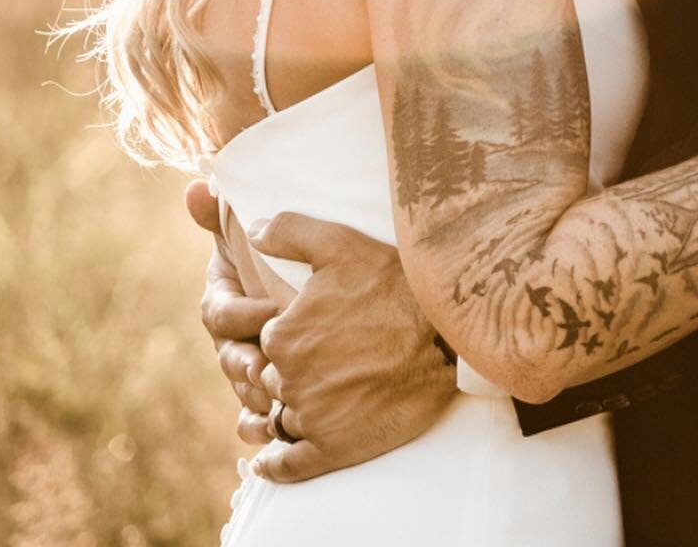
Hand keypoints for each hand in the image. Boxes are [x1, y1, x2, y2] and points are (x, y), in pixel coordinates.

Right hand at [187, 179, 276, 431]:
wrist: (329, 287)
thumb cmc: (287, 256)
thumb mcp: (263, 234)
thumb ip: (226, 213)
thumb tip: (195, 187)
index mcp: (225, 300)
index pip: (219, 313)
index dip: (240, 314)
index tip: (270, 310)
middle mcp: (232, 337)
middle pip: (228, 358)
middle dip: (245, 365)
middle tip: (268, 367)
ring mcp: (249, 365)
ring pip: (242, 390)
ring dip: (255, 398)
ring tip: (276, 401)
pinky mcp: (271, 390)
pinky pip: (256, 418)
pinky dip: (260, 428)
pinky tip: (272, 435)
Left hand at [246, 212, 456, 482]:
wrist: (446, 333)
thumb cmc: (393, 283)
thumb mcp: (339, 243)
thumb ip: (287, 231)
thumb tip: (251, 232)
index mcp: (282, 333)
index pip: (266, 342)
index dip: (286, 335)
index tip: (312, 330)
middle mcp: (289, 379)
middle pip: (273, 381)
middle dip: (287, 373)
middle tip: (320, 362)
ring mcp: (311, 417)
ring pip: (281, 419)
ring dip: (285, 413)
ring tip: (305, 403)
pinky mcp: (334, 448)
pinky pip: (290, 466)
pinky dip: (275, 466)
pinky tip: (267, 463)